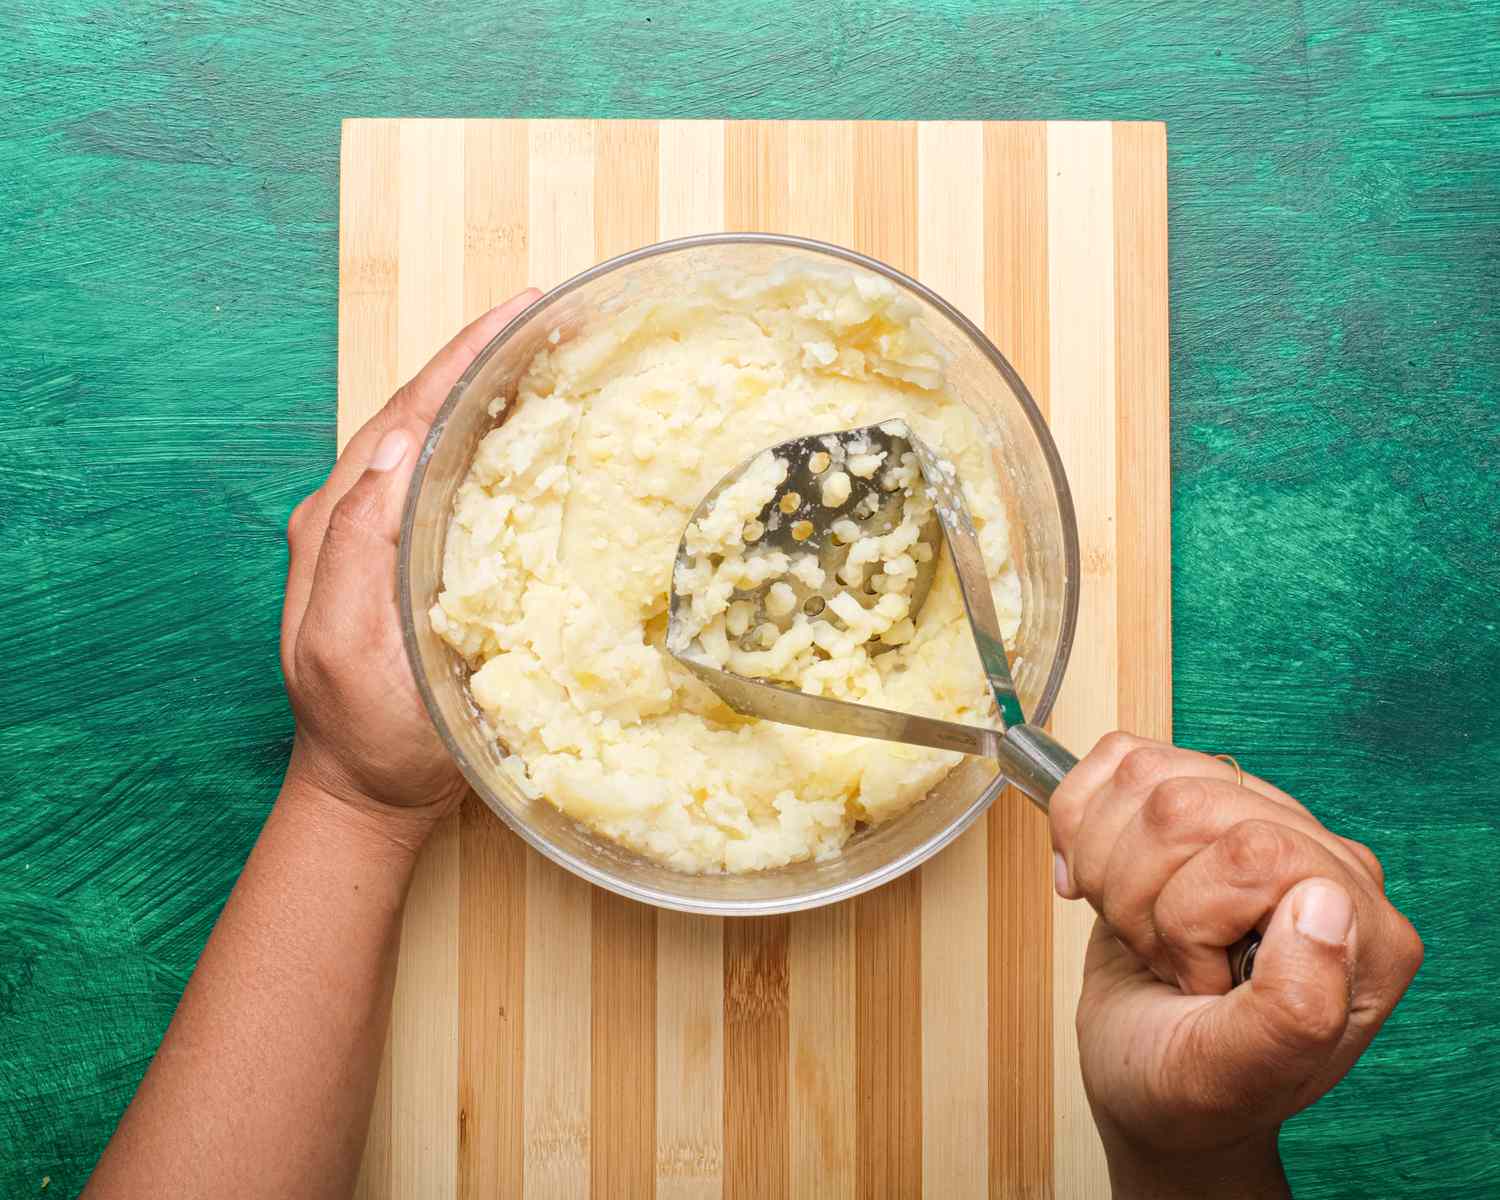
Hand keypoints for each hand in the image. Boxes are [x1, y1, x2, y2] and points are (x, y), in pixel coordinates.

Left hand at [280, 289, 539, 833]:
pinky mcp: (409, 560)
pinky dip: (488, 441)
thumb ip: (356, 545)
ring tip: (548, 352)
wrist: (365, 789)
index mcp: (335, 522)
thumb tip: (400, 445)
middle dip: (482, 355)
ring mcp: (380, 535)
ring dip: (487, 389)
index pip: (407, 412)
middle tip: (552, 316)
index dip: (463, 355)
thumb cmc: (365, 731)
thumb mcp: (347, 643)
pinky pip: (449, 480)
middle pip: (422, 410)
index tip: (523, 308)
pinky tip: (528, 433)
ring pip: (435, 438)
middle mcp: (353, 514)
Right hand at [1050, 733, 1422, 1196]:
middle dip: (1142, 894)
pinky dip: (1081, 822)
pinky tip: (1099, 881)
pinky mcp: (1196, 803)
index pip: (1255, 848)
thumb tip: (1324, 899)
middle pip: (1188, 803)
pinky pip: (1119, 760)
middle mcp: (1320, 861)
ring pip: (1146, 776)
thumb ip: (1297, 1007)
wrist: (1147, 1081)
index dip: (1193, 914)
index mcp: (1360, 927)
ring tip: (1140, 930)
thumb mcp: (1238, 1076)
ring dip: (1109, 865)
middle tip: (1164, 962)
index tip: (1196, 981)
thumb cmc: (1191, 1092)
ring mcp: (1254, 822)